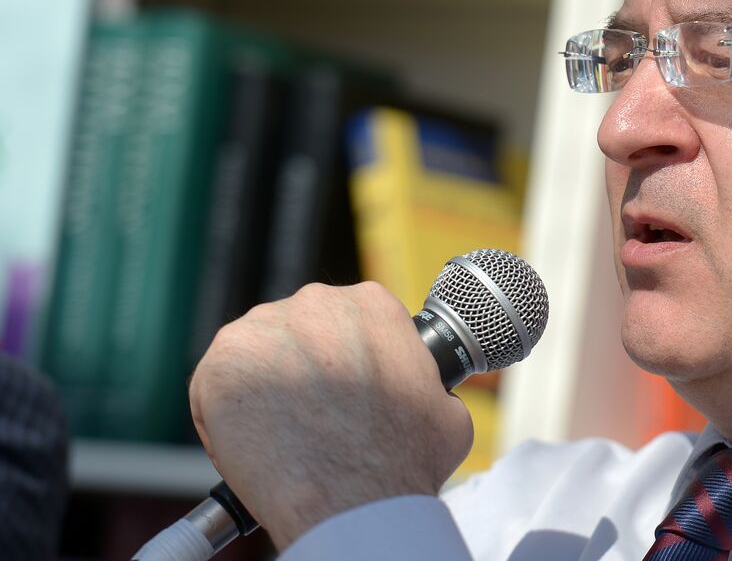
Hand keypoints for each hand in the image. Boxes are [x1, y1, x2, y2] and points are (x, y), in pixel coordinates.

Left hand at [189, 281, 471, 548]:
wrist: (354, 499)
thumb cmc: (404, 459)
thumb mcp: (445, 407)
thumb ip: (425, 383)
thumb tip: (424, 394)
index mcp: (371, 304)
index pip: (343, 321)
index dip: (342, 359)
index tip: (339, 391)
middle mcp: (316, 302)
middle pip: (297, 332)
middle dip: (300, 370)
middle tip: (310, 417)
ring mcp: (264, 328)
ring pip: (254, 356)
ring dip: (262, 389)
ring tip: (281, 437)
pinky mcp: (222, 363)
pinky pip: (216, 386)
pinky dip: (226, 417)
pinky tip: (253, 445)